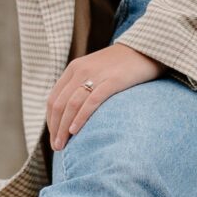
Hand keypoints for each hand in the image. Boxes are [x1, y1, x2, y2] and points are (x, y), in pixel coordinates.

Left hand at [45, 40, 160, 151]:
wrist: (146, 48)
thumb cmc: (121, 65)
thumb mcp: (96, 70)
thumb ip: (82, 85)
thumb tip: (72, 113)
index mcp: (74, 68)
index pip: (53, 99)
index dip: (50, 121)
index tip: (53, 137)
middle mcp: (81, 70)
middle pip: (60, 104)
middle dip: (55, 129)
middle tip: (57, 147)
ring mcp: (96, 75)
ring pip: (72, 105)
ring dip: (64, 128)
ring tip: (63, 145)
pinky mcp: (113, 81)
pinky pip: (91, 101)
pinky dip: (80, 117)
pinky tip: (75, 130)